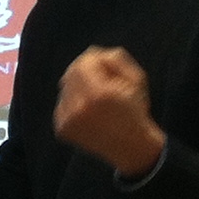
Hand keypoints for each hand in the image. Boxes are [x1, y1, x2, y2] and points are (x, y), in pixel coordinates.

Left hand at [54, 46, 164, 176]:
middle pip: (71, 73)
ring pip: (65, 88)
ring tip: (96, 98)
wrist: (131, 146)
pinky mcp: (61, 129)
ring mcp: (67, 120)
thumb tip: (92, 52)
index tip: (104, 66)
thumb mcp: (137, 79)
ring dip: (78, 87)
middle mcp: (79, 106)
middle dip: (84, 71)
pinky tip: (88, 111)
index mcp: (99, 93)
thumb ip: (115, 59)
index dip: (94, 61)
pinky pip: (62, 104)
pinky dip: (73, 103)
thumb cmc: (136, 110)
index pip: (84, 63)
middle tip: (100, 79)